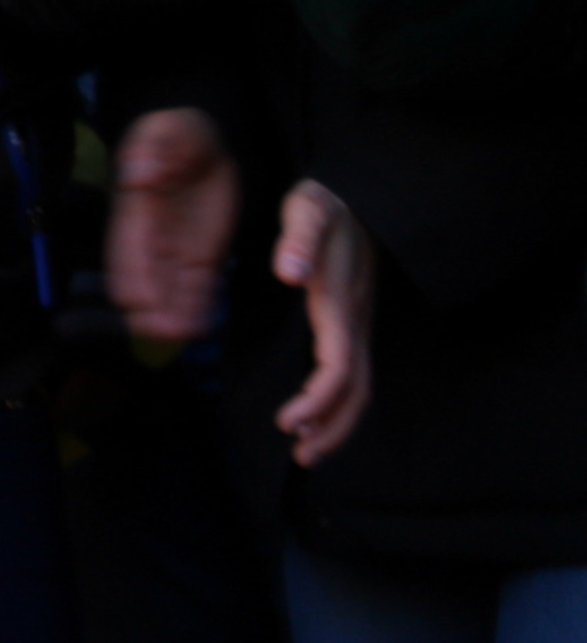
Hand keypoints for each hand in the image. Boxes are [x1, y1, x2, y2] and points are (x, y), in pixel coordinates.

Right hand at [106, 106, 237, 344]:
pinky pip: (196, 287)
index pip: (128, 242)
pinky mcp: (201, 258)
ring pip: (168, 287)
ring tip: (178, 337)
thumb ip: (154, 148)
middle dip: (148, 303)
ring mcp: (175, 248)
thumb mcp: (171, 129)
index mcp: (138, 203)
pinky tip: (198, 329)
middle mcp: (151, 232)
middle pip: (143, 273)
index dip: (129, 271)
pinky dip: (195, 308)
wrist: (209, 143)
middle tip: (157, 330)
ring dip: (170, 312)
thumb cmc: (184, 132)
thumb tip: (138, 174)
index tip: (131, 298)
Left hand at [273, 179, 376, 465]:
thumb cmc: (327, 204)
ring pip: (359, 387)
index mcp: (341, 305)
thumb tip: (290, 272)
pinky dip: (338, 402)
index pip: (338, 368)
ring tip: (307, 449)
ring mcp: (359, 324)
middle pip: (356, 391)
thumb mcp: (308, 211)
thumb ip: (300, 240)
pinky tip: (317, 414)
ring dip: (337, 422)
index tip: (290, 422)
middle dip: (332, 427)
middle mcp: (356, 322)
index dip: (318, 400)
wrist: (358, 194)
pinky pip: (353, 373)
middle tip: (301, 455)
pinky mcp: (353, 322)